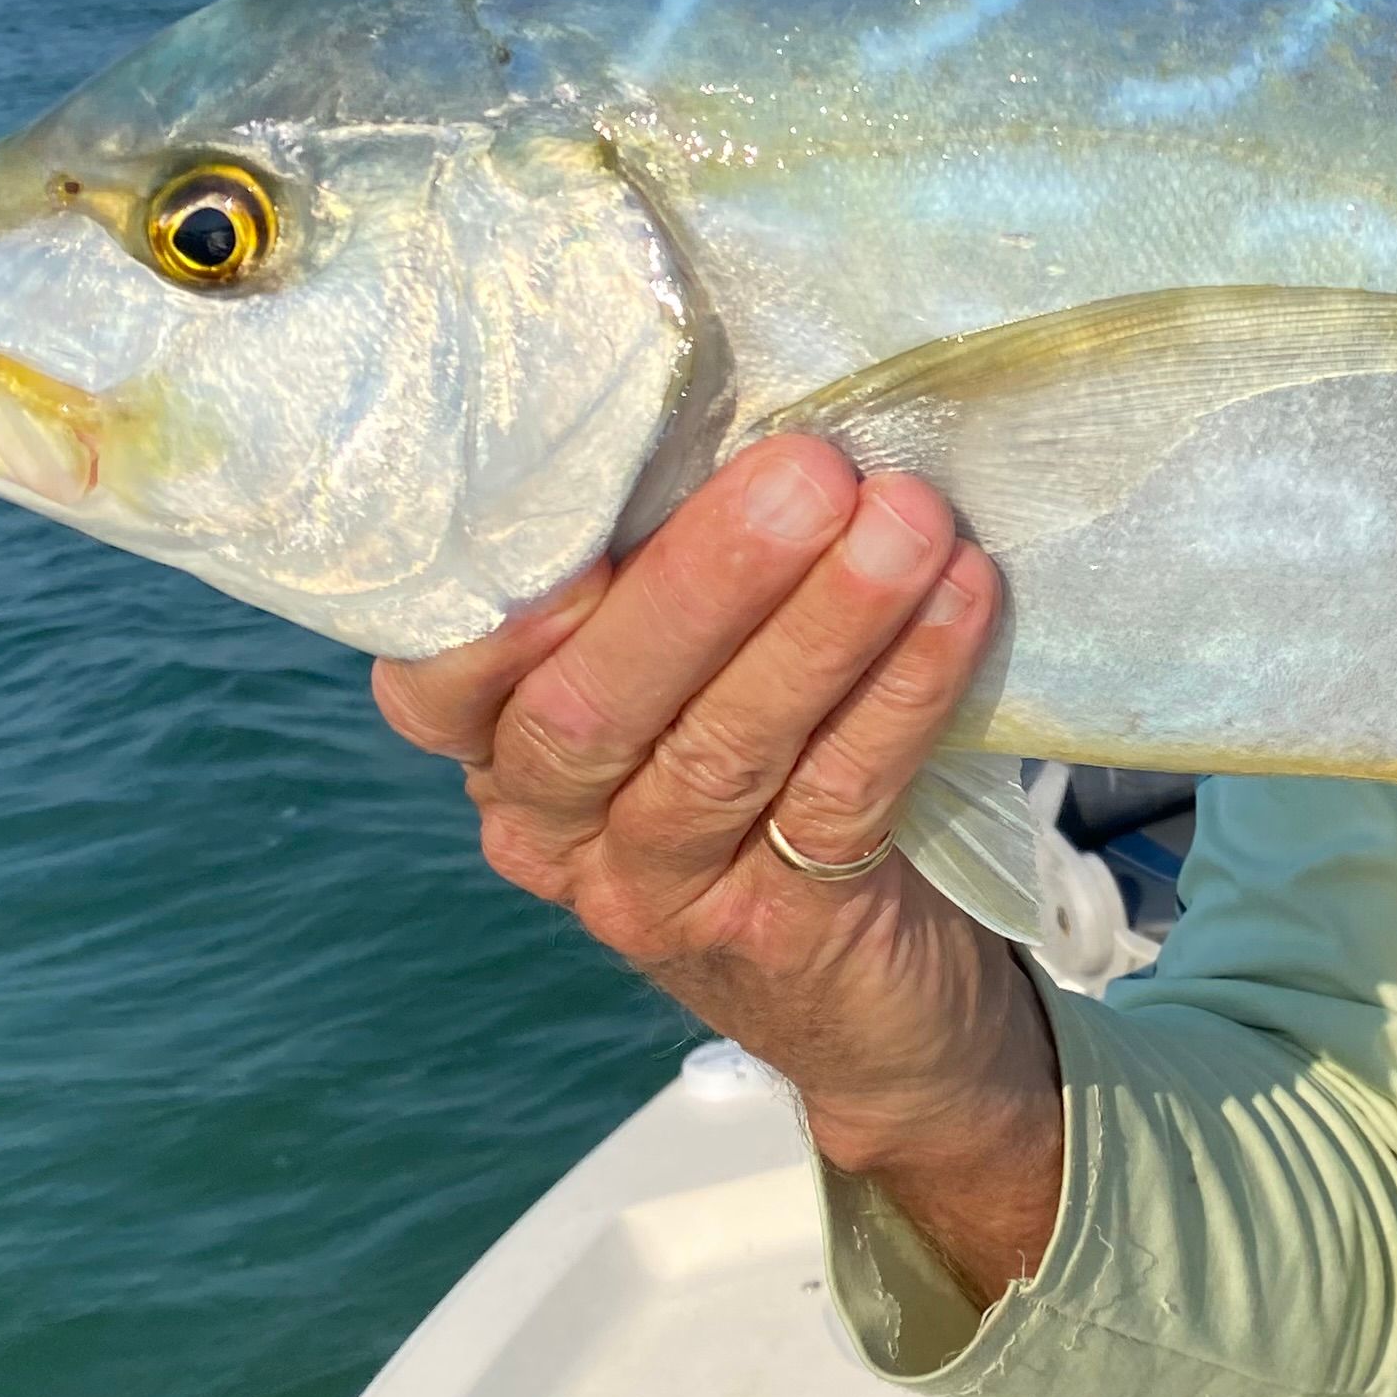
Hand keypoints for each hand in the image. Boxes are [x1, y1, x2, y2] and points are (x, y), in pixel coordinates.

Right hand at [371, 434, 1061, 1299]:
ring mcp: (657, 894)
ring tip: (907, 517)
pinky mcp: (780, 932)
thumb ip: (665, 572)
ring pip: (721, 749)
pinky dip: (905, 688)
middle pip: (592, 707)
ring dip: (824, 623)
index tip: (595, 478)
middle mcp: (551, 827)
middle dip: (703, 579)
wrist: (875, 1003)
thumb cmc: (764, 772)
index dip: (502, 592)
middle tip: (808, 470)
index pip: (435, 673)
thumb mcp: (683, 677)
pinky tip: (962, 600)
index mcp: (499, 745)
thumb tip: (743, 392)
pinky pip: (841, 795)